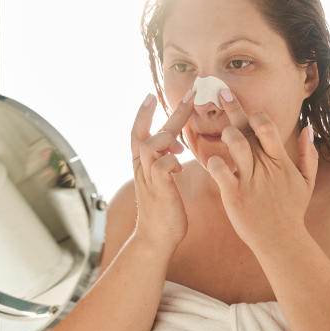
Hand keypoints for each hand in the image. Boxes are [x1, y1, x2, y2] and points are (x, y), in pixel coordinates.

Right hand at [131, 91, 193, 250]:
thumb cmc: (165, 208)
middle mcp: (142, 167)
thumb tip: (177, 145)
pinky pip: (162, 167)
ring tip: (180, 142)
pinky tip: (180, 166)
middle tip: (190, 93)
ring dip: (167, 137)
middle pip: (148, 132)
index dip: (144, 112)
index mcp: (143, 163)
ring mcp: (148, 179)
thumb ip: (167, 160)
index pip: (139, 131)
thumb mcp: (164, 179)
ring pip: (151, 146)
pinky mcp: (159, 191)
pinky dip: (172, 162)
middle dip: (169, 112)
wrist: (157, 237)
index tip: (152, 94)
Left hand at [205, 89, 317, 250]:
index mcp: (279, 160)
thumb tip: (310, 129)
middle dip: (233, 107)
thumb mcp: (306, 182)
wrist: (281, 241)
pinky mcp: (234, 195)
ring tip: (223, 134)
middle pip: (248, 128)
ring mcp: (250, 180)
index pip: (267, 125)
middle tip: (220, 91)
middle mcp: (265, 166)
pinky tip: (213, 162)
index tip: (236, 99)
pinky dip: (214, 163)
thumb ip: (307, 154)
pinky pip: (220, 171)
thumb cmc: (291, 211)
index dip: (253, 111)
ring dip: (227, 134)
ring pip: (236, 144)